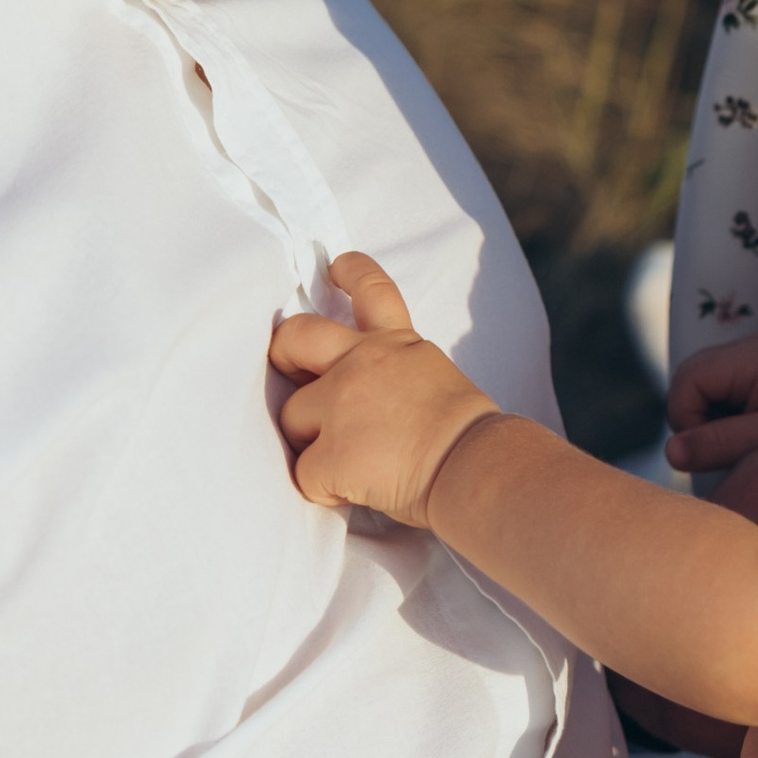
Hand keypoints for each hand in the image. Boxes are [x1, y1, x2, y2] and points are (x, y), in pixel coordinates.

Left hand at [273, 251, 497, 527]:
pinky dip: (324, 488)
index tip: (337, 265)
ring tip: (347, 461)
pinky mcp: (330, 452)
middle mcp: (362, 363)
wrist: (474, 467)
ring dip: (309, 439)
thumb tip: (377, 398)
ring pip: (292, 415)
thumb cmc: (468, 438)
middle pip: (298, 335)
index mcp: (397, 344)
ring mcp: (341, 404)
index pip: (373, 290)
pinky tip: (354, 492)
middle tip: (288, 366)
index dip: (351, 272)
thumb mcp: (435, 377)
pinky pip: (305, 474)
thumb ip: (398, 372)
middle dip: (283, 351)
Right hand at [666, 333, 757, 481]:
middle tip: (727, 448)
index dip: (686, 417)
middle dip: (696, 420)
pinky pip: (721, 395)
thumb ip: (720, 443)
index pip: (688, 380)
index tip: (711, 448)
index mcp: (752, 357)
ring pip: (702, 390)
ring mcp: (753, 361)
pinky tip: (751, 436)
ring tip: (743, 443)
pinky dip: (725, 420)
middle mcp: (748, 350)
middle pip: (690, 381)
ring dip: (710, 422)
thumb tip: (670, 453)